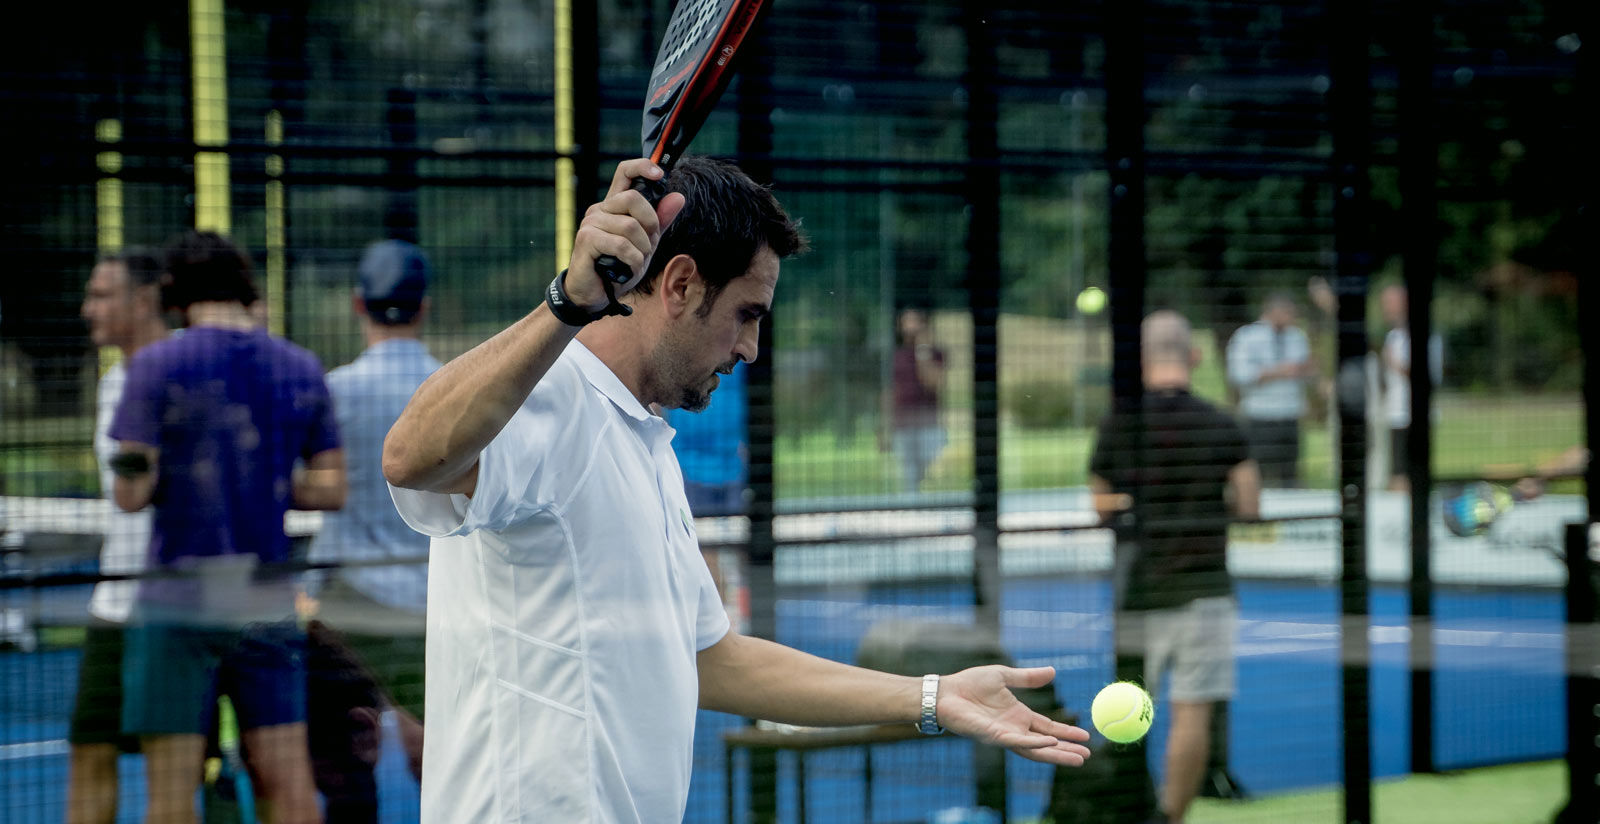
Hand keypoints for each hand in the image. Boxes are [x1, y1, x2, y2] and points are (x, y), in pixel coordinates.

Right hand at [565, 159, 686, 310]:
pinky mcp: (586, 240)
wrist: (595, 295)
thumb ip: (660, 221)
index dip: (642, 166)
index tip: (660, 174)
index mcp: (614, 207)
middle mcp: (600, 210)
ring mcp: (591, 223)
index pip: (625, 172)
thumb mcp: (646, 244)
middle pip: (633, 199)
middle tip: (648, 245)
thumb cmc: (618, 267)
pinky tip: (626, 269)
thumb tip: (678, 197)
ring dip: (642, 250)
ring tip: (635, 262)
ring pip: (630, 226)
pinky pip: (621, 245)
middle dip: (650, 224)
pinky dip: (632, 261)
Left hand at [936, 665, 1091, 765]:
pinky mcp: (992, 736)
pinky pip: (1017, 741)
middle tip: (1088, 755)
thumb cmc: (969, 685)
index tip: (1087, 735)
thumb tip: (1053, 672)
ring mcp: (1004, 735)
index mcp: (1018, 716)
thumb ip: (1028, 678)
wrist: (944, 692)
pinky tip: (1051, 742)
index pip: (1048, 727)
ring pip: (1035, 748)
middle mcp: (1014, 729)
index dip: (1066, 732)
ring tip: (1078, 759)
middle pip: (1046, 743)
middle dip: (1067, 749)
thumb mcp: (1004, 676)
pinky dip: (1035, 742)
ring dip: (1057, 753)